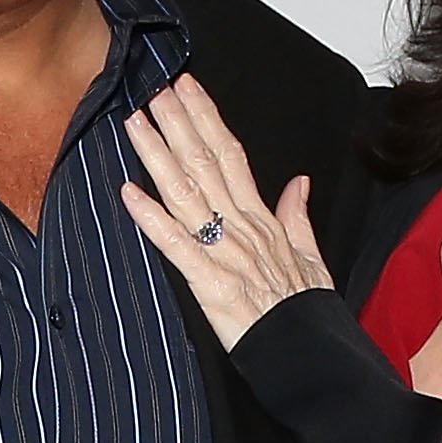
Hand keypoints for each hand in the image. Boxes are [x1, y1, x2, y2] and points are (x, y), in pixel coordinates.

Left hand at [120, 74, 333, 349]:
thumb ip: (297, 217)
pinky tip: (129, 192)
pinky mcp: (211, 284)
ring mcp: (225, 254)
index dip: (207, 119)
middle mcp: (242, 228)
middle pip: (206, 164)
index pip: (231, 155)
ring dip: (159, 155)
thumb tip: (299, 183)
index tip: (186, 88)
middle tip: (152, 89)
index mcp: (262, 220)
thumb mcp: (311, 258)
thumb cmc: (308, 313)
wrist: (312, 354)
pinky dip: (152, 219)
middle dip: (178, 123)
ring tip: (136, 123)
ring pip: (187, 193)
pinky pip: (176, 246)